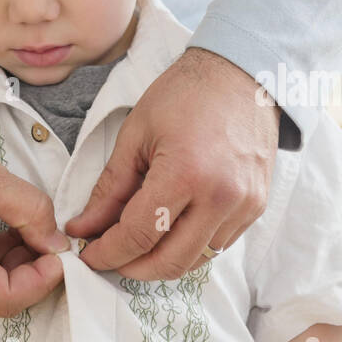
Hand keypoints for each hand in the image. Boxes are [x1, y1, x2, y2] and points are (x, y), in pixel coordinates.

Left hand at [65, 47, 280, 279]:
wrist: (240, 74)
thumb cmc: (184, 95)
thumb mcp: (136, 134)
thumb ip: (110, 188)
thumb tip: (84, 227)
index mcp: (185, 174)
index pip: (139, 235)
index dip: (107, 252)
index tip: (87, 254)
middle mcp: (221, 198)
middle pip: (169, 262)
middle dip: (131, 267)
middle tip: (107, 255)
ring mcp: (244, 206)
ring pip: (195, 260)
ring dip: (160, 261)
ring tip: (135, 243)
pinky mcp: (257, 208)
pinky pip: (218, 245)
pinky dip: (189, 247)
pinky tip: (169, 229)